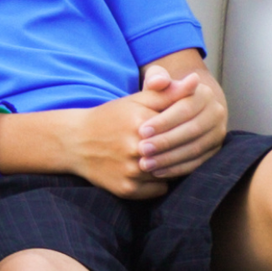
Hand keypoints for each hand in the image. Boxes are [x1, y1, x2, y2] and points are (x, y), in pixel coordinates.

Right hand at [55, 95, 175, 199]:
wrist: (76, 142)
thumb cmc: (111, 118)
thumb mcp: (137, 101)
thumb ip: (168, 92)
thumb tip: (195, 80)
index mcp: (141, 124)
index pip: (180, 130)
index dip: (183, 130)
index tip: (181, 129)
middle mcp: (135, 149)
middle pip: (175, 154)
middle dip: (177, 150)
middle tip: (174, 146)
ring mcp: (130, 171)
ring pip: (169, 173)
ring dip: (168, 167)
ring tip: (159, 157)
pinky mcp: (126, 189)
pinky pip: (158, 190)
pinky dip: (156, 182)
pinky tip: (147, 170)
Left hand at [131, 61, 226, 180]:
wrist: (182, 109)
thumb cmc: (163, 94)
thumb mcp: (158, 80)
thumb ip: (156, 78)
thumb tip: (159, 81)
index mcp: (204, 94)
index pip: (185, 109)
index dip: (163, 121)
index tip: (141, 131)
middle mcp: (216, 113)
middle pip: (192, 130)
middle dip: (165, 141)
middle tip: (142, 150)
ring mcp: (218, 133)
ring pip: (195, 149)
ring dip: (170, 159)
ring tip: (146, 164)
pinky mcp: (215, 151)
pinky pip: (198, 163)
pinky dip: (178, 169)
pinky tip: (158, 172)